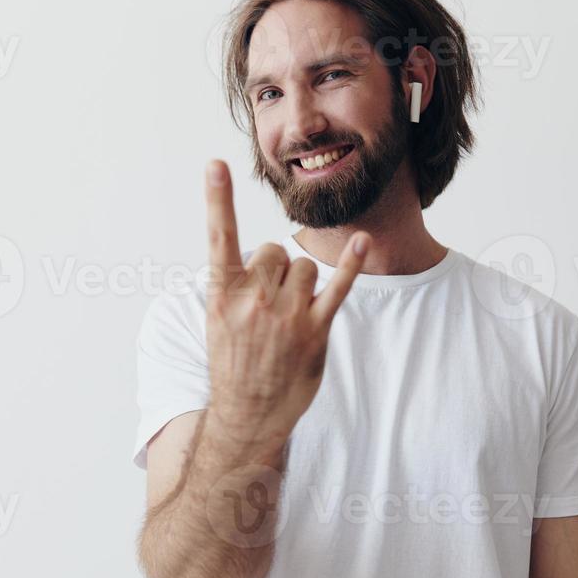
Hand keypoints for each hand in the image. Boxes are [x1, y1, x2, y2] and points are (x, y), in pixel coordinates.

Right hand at [202, 159, 366, 444]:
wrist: (247, 413)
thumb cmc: (233, 363)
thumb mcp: (218, 321)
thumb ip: (237, 284)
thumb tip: (265, 255)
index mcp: (223, 294)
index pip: (219, 238)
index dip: (216, 199)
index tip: (215, 164)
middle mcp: (254, 300)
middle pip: (276, 251)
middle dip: (276, 268)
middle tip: (269, 303)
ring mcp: (287, 315)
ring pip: (304, 266)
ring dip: (302, 282)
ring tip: (289, 315)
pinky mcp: (315, 330)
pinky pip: (338, 287)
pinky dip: (351, 263)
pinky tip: (362, 242)